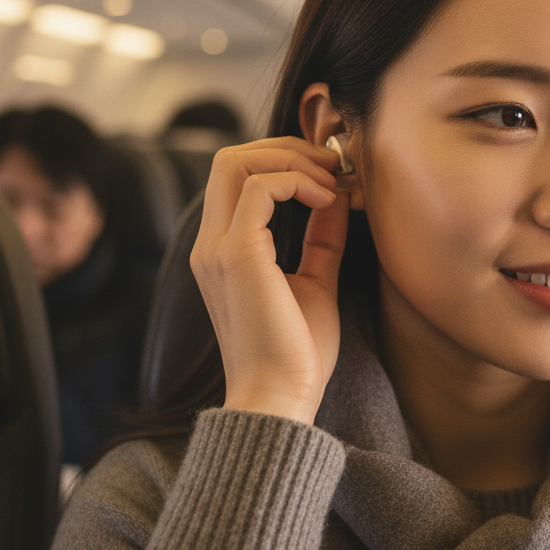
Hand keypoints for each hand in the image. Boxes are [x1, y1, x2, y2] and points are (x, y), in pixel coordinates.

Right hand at [190, 137, 349, 423]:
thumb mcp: (315, 282)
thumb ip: (320, 238)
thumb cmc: (296, 353)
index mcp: (222, 251)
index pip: (236, 178)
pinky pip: (261, 187)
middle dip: (287, 149)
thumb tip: (338, 197)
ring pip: (238, 161)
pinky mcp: (237, 254)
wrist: (281, 400)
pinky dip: (299, 182)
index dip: (284, 162)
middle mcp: (210, 244)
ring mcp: (218, 247)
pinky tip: (328, 202)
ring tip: (332, 183)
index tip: (331, 176)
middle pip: (231, 158)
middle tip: (333, 166)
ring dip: (293, 160)